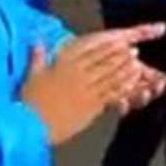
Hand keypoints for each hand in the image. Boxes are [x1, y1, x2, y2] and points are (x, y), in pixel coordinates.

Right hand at [21, 26, 164, 144]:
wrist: (31, 125)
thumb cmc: (29, 102)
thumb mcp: (32, 75)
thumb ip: (37, 56)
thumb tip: (37, 40)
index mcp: (65, 65)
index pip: (90, 51)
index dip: (106, 46)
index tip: (117, 41)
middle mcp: (79, 75)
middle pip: (104, 62)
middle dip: (120, 56)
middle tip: (133, 51)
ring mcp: (87, 91)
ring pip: (111, 77)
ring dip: (125, 70)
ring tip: (136, 65)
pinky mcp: (91, 106)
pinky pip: (111, 94)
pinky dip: (123, 88)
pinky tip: (132, 85)